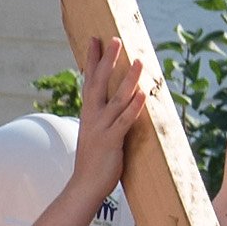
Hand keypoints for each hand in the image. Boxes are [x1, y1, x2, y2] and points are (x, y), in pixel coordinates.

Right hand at [74, 33, 152, 176]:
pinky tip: (141, 94)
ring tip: (139, 61)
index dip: (92, 60)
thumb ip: (106, 117)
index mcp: (89, 113)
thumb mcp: (97, 133)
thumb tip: (120, 104)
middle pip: (99, 83)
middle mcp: (92, 116)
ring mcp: (101, 128)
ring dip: (128, 79)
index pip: (89, 80)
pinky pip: (124, 121)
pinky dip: (133, 107)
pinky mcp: (111, 140)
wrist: (85, 185)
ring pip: (117, 98)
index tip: (95, 39)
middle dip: (107, 60)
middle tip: (114, 39)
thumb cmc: (94, 161)